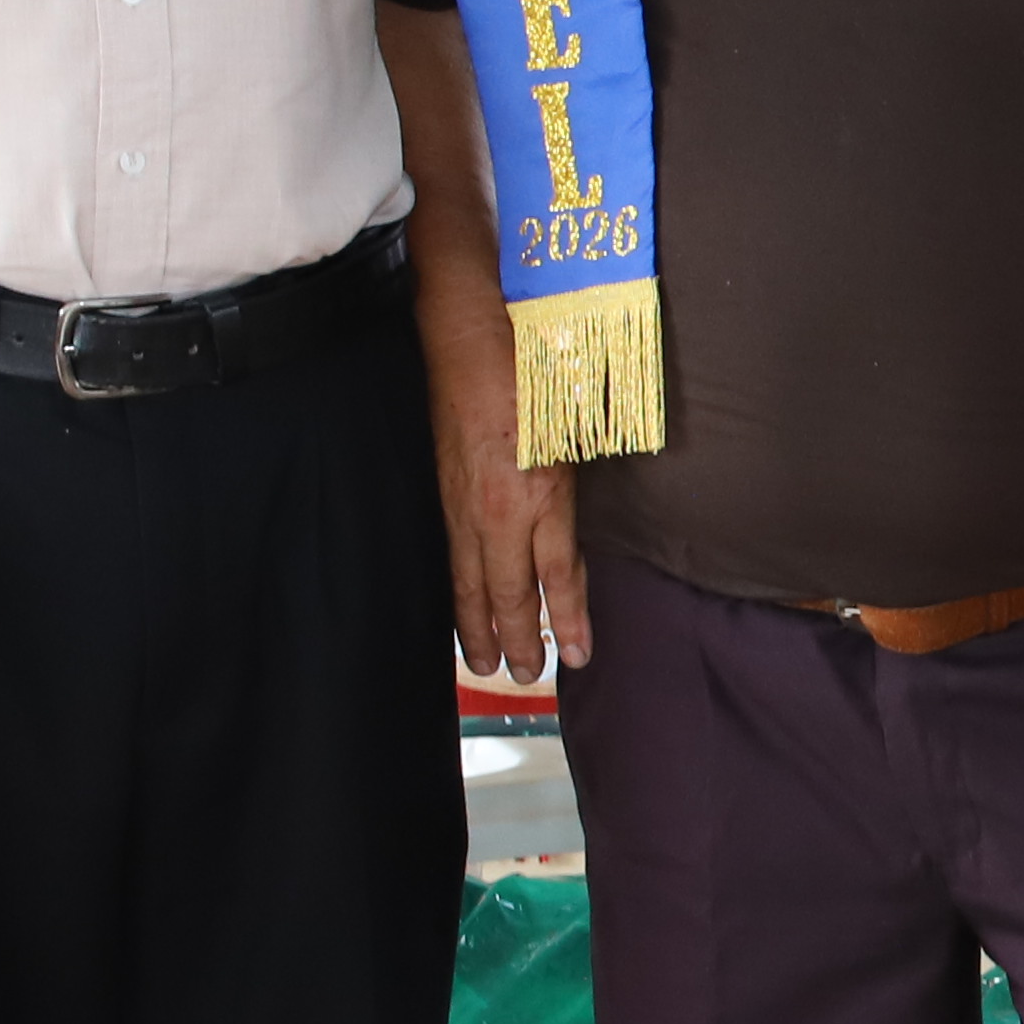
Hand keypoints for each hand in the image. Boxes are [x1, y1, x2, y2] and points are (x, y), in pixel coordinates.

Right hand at [432, 410, 591, 686]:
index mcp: (538, 495)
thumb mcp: (574, 442)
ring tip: (488, 665)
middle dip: (517, 640)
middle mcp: (497, 511)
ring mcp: (464, 508)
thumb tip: (576, 551)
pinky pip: (454, 560)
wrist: (472, 347)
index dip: (567, 619)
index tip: (579, 655)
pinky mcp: (445, 498)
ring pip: (471, 584)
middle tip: (528, 677)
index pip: (556, 575)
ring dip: (479, 628)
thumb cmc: (533, 383)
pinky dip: (460, 594)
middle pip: (508, 593)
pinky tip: (464, 612)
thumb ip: (572, 500)